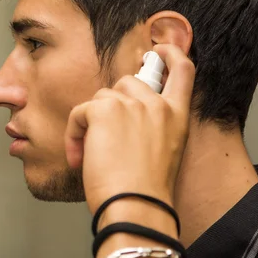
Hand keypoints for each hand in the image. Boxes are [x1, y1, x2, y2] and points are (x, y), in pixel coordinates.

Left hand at [65, 44, 194, 215]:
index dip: (170, 53)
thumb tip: (122, 118)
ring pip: (101, 97)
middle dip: (110, 104)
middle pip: (126, 83)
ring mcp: (132, 104)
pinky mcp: (105, 109)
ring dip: (91, 122)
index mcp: (177, 116)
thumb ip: (151, 128)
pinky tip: (79, 158)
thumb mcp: (164, 153)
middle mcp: (158, 105)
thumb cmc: (145, 193)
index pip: (183, 70)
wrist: (137, 208)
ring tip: (91, 155)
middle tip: (104, 136)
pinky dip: (74, 133)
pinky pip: (80, 111)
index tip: (157, 49)